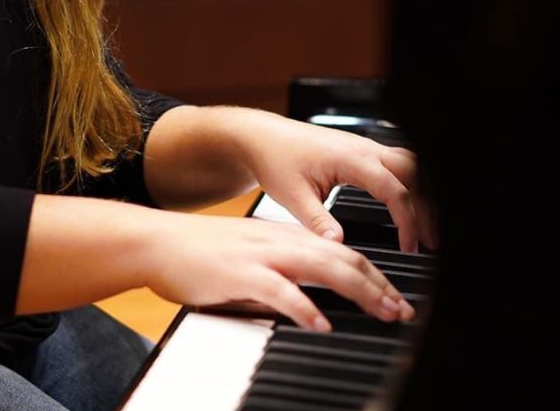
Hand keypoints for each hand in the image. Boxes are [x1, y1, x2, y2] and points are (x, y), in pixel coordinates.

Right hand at [143, 208, 415, 332]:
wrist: (155, 241)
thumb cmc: (197, 253)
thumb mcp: (248, 257)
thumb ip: (280, 273)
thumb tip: (311, 299)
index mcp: (281, 237)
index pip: (339, 252)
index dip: (373, 275)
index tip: (396, 298)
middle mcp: (277, 240)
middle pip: (341, 258)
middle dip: (379, 285)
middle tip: (403, 311)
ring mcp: (259, 255)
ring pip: (321, 267)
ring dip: (357, 290)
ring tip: (382, 312)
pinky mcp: (239, 273)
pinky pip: (280, 289)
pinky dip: (305, 306)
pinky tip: (321, 323)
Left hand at [226, 108, 434, 252]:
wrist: (260, 137)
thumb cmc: (274, 160)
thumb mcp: (291, 196)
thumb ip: (317, 221)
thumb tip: (339, 245)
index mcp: (349, 158)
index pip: (394, 189)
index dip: (408, 220)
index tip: (411, 247)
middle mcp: (361, 147)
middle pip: (414, 172)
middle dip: (428, 205)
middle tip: (433, 240)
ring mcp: (362, 146)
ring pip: (409, 164)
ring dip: (420, 192)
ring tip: (425, 228)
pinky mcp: (359, 150)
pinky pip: (395, 163)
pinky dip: (409, 184)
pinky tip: (409, 207)